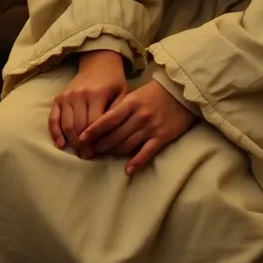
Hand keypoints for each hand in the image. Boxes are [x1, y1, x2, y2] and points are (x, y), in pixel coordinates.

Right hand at [49, 49, 128, 157]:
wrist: (98, 64)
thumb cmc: (114, 82)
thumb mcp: (123, 95)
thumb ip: (117, 114)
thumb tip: (111, 137)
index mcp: (97, 94)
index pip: (94, 123)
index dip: (96, 140)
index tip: (99, 152)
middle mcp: (79, 95)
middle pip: (79, 127)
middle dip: (83, 145)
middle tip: (89, 155)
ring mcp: (67, 96)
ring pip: (66, 125)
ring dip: (72, 142)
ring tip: (80, 152)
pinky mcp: (59, 98)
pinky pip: (53, 118)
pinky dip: (55, 133)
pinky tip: (61, 144)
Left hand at [80, 79, 197, 175]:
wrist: (180, 92)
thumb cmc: (154, 93)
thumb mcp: (134, 95)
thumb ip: (120, 108)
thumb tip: (101, 123)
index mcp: (131, 103)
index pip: (108, 119)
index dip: (94, 129)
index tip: (82, 137)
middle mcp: (139, 116)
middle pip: (115, 135)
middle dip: (100, 144)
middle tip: (90, 150)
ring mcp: (151, 127)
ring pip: (127, 144)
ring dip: (114, 152)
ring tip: (103, 155)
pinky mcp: (162, 137)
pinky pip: (146, 152)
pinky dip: (136, 162)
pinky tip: (128, 169)